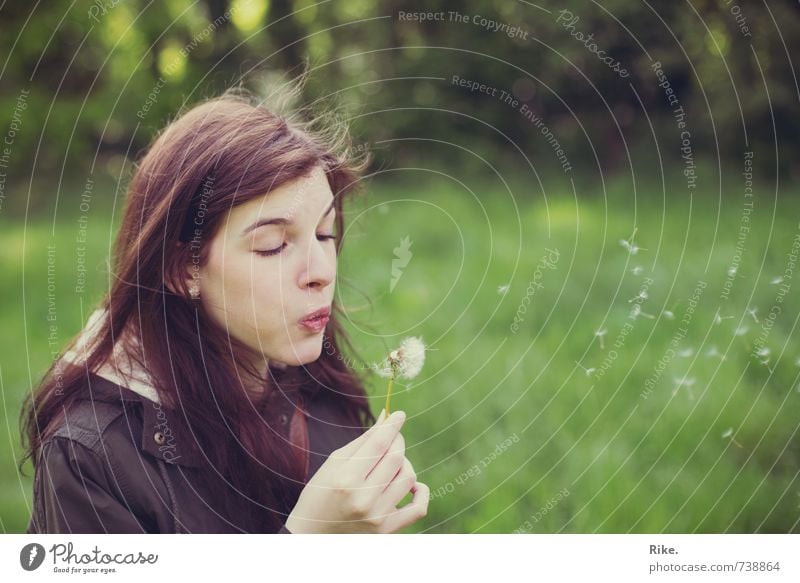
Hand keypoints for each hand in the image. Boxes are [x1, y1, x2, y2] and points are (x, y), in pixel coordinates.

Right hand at [284, 409, 428, 532]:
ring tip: (391, 463)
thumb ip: (364, 440)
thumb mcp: (335, 463)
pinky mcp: (387, 530)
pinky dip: (420, 492)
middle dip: (397, 440)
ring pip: (408, 477)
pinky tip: (411, 484)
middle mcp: (363, 500)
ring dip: (404, 463)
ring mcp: (377, 517)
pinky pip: (419, 508)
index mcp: (345, 480)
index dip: (392, 425)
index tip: (398, 414)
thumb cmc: (320, 493)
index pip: (378, 444)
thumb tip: (386, 417)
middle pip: (396, 458)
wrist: (311, 535)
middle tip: (392, 436)